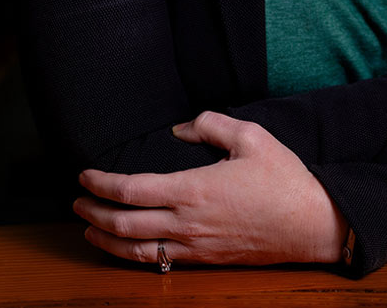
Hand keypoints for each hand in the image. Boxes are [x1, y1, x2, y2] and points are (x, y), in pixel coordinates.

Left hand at [74, 111, 347, 266]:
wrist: (310, 224)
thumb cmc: (283, 178)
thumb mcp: (251, 136)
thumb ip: (211, 125)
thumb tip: (181, 128)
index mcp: (193, 190)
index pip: (131, 190)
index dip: (101, 184)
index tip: (84, 175)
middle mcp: (187, 223)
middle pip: (123, 225)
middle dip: (93, 212)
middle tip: (76, 200)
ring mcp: (195, 247)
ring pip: (136, 251)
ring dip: (106, 241)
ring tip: (88, 228)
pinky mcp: (206, 260)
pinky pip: (160, 262)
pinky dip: (134, 256)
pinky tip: (129, 248)